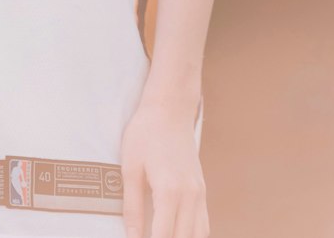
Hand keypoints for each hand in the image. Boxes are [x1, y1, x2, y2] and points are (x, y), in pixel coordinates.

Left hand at [120, 100, 208, 237]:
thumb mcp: (130, 168)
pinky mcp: (202, 190)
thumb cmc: (145, 133)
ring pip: (199, 236)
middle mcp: (190, 197)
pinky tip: (178, 233)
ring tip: (162, 235)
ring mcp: (200, 194)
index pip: (163, 237)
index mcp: (169, 192)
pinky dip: (193, 235)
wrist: (169, 108)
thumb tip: (132, 237)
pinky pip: (203, 224)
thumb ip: (133, 207)